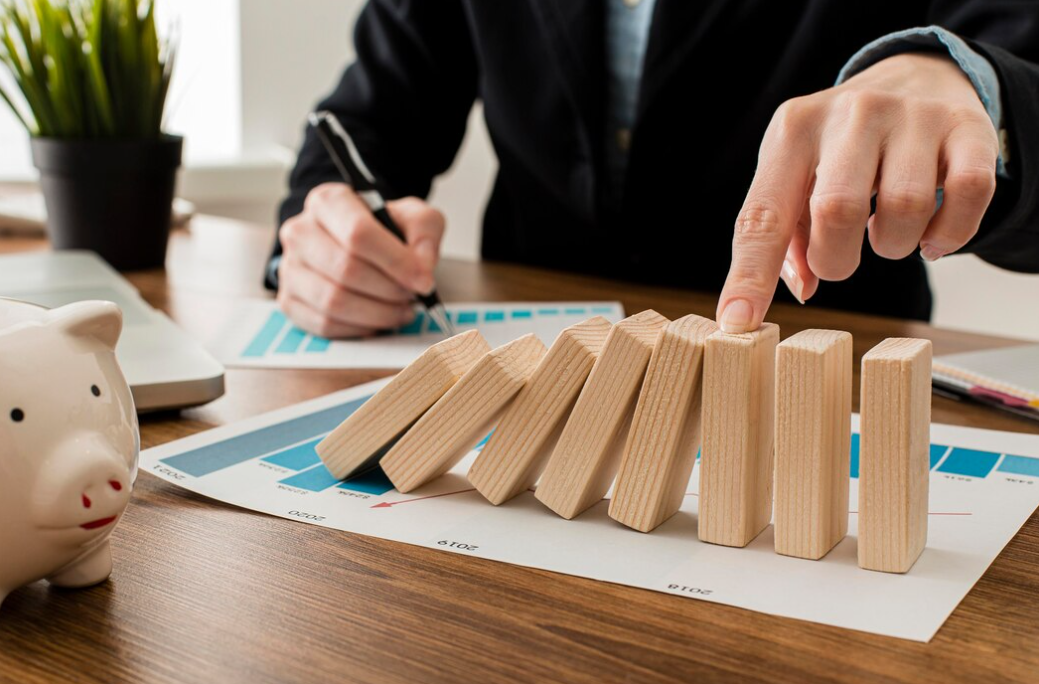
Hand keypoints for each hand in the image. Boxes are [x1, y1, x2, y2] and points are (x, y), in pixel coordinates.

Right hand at [277, 183, 443, 336]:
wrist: (359, 246)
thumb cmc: (385, 231)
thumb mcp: (414, 217)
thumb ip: (425, 232)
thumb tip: (421, 268)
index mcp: (328, 201)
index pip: (359, 233)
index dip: (396, 262)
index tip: (424, 281)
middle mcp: (300, 231)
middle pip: (346, 269)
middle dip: (389, 290)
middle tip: (413, 296)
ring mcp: (290, 268)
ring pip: (333, 301)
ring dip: (377, 313)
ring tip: (401, 309)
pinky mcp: (290, 301)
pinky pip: (324, 324)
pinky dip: (360, 328)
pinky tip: (379, 319)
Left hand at [716, 52, 998, 331]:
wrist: (915, 74)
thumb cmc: (840, 145)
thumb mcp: (796, 173)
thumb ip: (787, 235)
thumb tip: (803, 287)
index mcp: (792, 130)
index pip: (762, 215)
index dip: (750, 274)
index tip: (738, 321)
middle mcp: (850, 113)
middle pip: (837, 211)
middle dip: (835, 260)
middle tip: (839, 260)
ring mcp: (912, 115)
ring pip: (905, 207)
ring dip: (893, 246)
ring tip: (884, 234)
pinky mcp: (966, 126)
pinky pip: (968, 195)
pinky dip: (948, 234)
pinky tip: (931, 235)